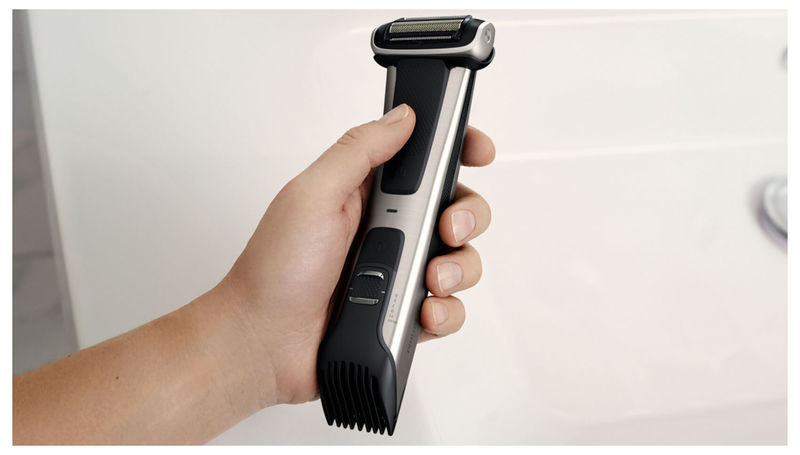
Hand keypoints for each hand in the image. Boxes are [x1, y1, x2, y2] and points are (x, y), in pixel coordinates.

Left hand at [221, 104, 494, 405]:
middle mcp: (388, 229)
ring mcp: (399, 273)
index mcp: (367, 194)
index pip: (426, 162)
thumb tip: (403, 117)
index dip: (459, 152)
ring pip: (461, 260)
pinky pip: (450, 309)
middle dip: (466, 217)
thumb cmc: (275, 270)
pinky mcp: (405, 313)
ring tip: (430, 280)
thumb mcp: (312, 194)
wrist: (262, 343)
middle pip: (457, 209)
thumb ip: (359, 150)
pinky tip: (423, 312)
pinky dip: (446, 312)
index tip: (479, 152)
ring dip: (459, 268)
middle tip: (447, 228)